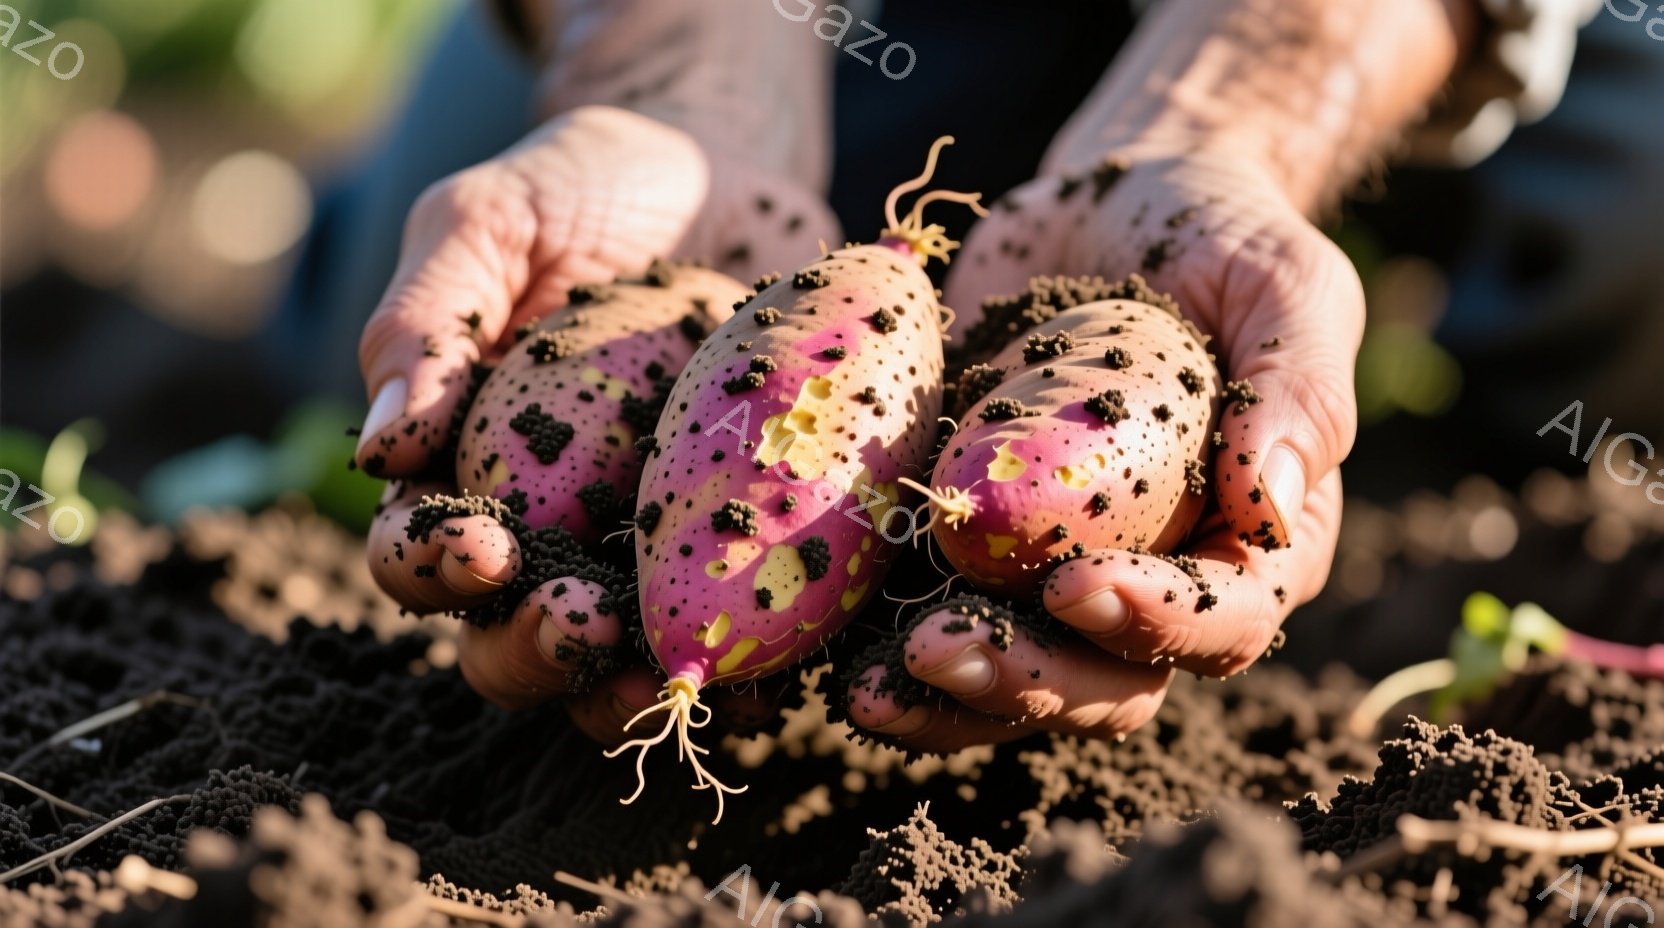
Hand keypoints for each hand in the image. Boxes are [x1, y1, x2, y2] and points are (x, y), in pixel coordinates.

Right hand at [358, 105, 838, 734]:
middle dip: (538, 651)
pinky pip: (744, 624)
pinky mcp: (748, 539)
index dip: (433, 567)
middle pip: (512, 638)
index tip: (481, 548)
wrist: (717, 166)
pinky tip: (778, 665)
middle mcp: (551, 530)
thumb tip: (381, 449)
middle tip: (586, 624)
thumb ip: (427, 321)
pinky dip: (757, 662)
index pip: (418, 551)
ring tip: (686, 676)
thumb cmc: (579, 187)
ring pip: (624, 662)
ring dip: (642, 686)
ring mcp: (650, 546)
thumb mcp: (485, 223)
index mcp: (464, 472)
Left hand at [844, 143, 1355, 750]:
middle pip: (1105, 683)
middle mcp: (1155, 582)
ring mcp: (1052, 576)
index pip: (1221, 620)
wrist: (1106, 201)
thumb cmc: (1218, 236)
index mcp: (1251, 544)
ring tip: (866, 688)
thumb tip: (1270, 503)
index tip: (1074, 584)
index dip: (1153, 622)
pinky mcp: (969, 550)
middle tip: (931, 651)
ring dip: (942, 695)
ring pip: (1011, 679)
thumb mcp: (1285, 284)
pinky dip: (876, 646)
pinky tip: (823, 651)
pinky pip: (929, 619)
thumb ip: (1299, 387)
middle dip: (1021, 680)